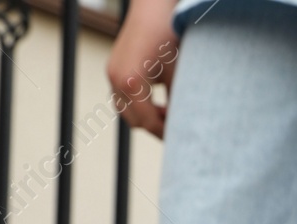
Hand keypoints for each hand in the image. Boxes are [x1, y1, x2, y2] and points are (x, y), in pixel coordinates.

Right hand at [108, 0, 179, 137]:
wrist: (152, 8)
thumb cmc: (169, 37)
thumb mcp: (177, 72)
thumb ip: (177, 101)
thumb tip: (183, 127)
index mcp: (132, 82)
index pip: (148, 122)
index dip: (165, 132)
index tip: (180, 137)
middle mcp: (117, 80)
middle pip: (135, 121)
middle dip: (155, 126)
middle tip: (176, 127)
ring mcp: (112, 74)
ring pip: (127, 112)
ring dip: (146, 117)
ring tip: (167, 112)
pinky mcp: (113, 69)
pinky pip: (123, 98)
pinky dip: (138, 105)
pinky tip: (156, 100)